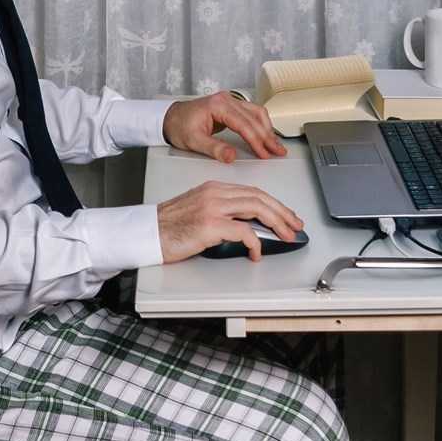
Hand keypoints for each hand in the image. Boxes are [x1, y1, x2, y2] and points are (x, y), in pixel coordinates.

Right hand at [156, 181, 303, 263]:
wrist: (147, 233)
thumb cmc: (167, 227)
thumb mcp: (197, 210)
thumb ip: (221, 211)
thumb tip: (247, 224)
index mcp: (213, 188)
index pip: (252, 191)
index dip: (273, 204)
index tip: (285, 215)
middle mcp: (215, 193)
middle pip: (259, 197)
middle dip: (282, 212)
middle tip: (294, 225)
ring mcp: (212, 207)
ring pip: (257, 208)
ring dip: (277, 223)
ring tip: (286, 236)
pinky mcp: (210, 224)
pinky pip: (244, 231)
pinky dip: (256, 242)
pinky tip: (256, 252)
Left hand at [163, 92, 286, 162]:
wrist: (170, 118)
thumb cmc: (179, 126)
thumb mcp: (194, 141)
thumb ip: (214, 149)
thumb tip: (231, 156)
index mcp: (217, 105)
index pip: (243, 124)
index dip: (256, 140)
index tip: (264, 153)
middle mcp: (226, 100)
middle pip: (254, 117)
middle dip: (267, 136)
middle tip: (277, 151)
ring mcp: (229, 101)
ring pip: (256, 112)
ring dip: (267, 129)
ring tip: (275, 145)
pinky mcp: (230, 105)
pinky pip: (251, 113)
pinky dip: (260, 124)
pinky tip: (266, 134)